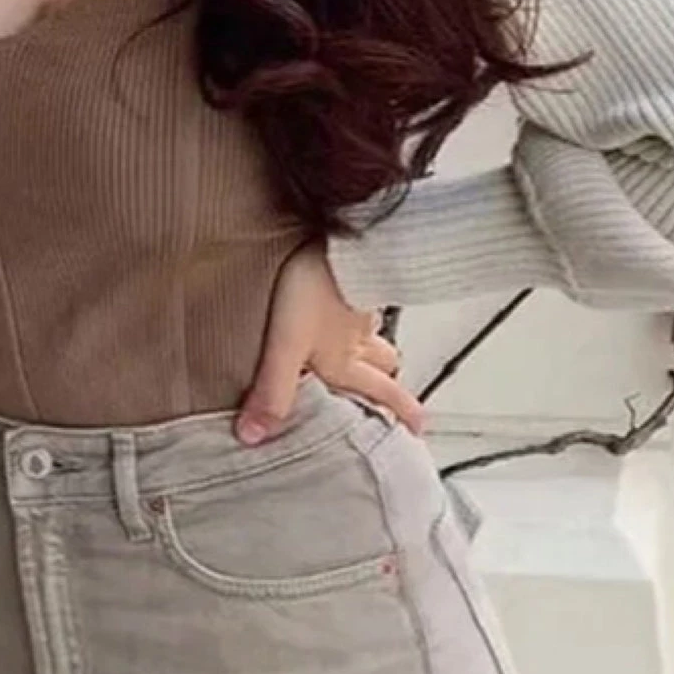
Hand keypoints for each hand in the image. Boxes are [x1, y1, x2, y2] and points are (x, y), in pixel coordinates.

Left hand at [236, 243, 423, 444]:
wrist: (337, 237)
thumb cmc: (314, 288)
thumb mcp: (287, 348)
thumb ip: (272, 392)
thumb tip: (254, 436)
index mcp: (346, 360)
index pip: (380, 393)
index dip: (400, 412)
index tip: (419, 429)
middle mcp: (358, 338)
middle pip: (385, 365)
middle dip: (392, 383)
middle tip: (398, 396)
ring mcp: (359, 307)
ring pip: (376, 334)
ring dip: (379, 348)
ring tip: (375, 355)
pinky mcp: (354, 278)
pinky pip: (365, 301)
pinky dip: (363, 310)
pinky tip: (349, 306)